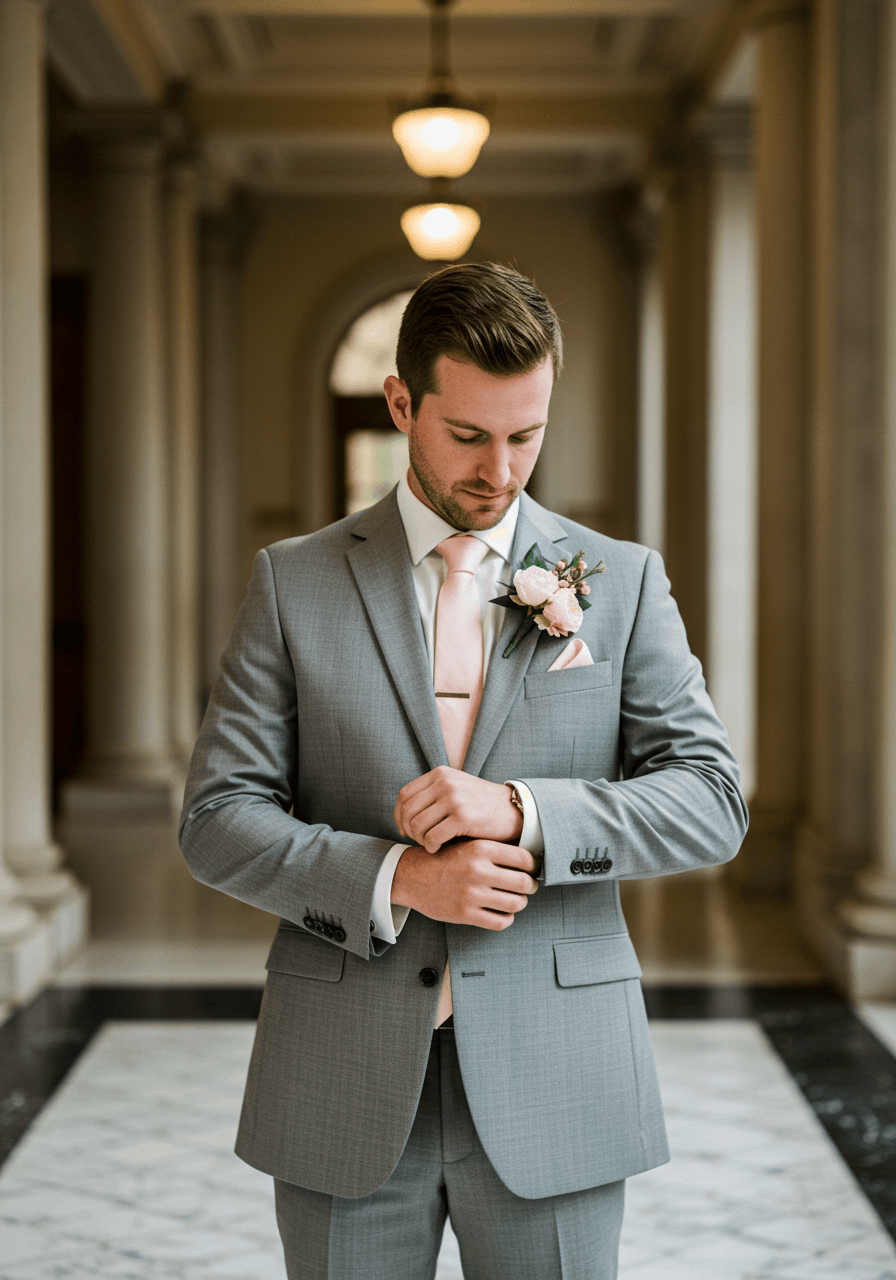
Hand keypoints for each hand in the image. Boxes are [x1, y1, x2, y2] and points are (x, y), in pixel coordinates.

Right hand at [391, 839, 537, 930]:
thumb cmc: (444, 858)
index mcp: (480, 849)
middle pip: (524, 883)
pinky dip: (507, 918)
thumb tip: (529, 859)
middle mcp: (477, 870)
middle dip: (531, 886)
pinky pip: (500, 922)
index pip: (524, 858)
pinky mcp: (464, 914)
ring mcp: (471, 894)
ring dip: (520, 903)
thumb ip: (494, 849)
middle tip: (528, 886)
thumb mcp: (467, 844)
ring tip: (516, 899)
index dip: (534, 865)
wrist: (412, 875)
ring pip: (515, 904)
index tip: (533, 869)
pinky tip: (502, 912)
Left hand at [394, 767, 523, 852]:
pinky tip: (437, 849)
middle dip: (408, 830)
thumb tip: (402, 812)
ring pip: (417, 824)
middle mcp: (445, 782)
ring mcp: (454, 798)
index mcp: (440, 774)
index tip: (404, 829)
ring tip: (429, 844)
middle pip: (408, 810)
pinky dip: (430, 847)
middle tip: (417, 840)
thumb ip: (432, 794)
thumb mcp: (455, 788)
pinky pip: (433, 836)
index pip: (404, 794)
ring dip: (419, 840)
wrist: (513, 811)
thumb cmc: (480, 805)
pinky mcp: (463, 817)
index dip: (399, 815)